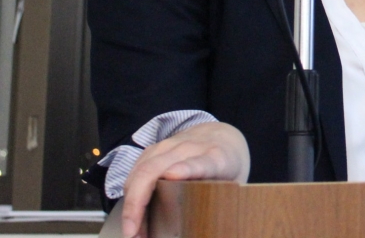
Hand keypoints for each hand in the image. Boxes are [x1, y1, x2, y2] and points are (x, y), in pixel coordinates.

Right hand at [120, 121, 249, 237]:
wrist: (222, 137)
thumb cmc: (227, 167)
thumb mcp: (234, 185)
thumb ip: (223, 204)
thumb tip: (208, 232)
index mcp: (215, 158)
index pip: (200, 163)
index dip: (186, 168)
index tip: (172, 175)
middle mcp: (189, 148)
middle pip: (154, 170)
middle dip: (138, 202)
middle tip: (133, 233)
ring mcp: (168, 146)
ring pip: (139, 172)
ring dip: (130, 205)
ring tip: (133, 232)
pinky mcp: (154, 150)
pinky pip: (134, 173)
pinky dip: (130, 197)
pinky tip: (132, 218)